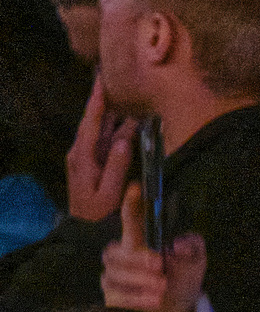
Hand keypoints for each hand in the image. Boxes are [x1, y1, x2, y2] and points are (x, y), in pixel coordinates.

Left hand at [65, 77, 136, 224]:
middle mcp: (81, 152)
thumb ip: (117, 167)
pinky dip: (114, 130)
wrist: (82, 232)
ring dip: (112, 115)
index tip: (101, 79)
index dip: (97, 100)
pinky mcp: (91, 164)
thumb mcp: (109, 194)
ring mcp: (85, 158)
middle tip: (112, 79)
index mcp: (83, 156)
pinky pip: (103, 141)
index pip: (91, 122)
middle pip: (94, 121)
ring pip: (100, 131)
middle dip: (103, 101)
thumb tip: (125, 140)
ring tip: (123, 97)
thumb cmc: (98, 216)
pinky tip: (125, 124)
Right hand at [100, 183, 205, 311]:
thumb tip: (178, 244)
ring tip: (162, 287)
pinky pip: (115, 293)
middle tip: (160, 265)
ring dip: (139, 279)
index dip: (131, 202)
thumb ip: (193, 247)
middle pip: (115, 249)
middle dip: (137, 258)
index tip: (136, 188)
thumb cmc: (181, 281)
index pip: (132, 217)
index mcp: (142, 240)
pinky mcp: (112, 296)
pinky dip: (136, 297)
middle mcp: (123, 254)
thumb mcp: (195, 263)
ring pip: (114, 271)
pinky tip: (154, 299)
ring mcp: (115, 274)